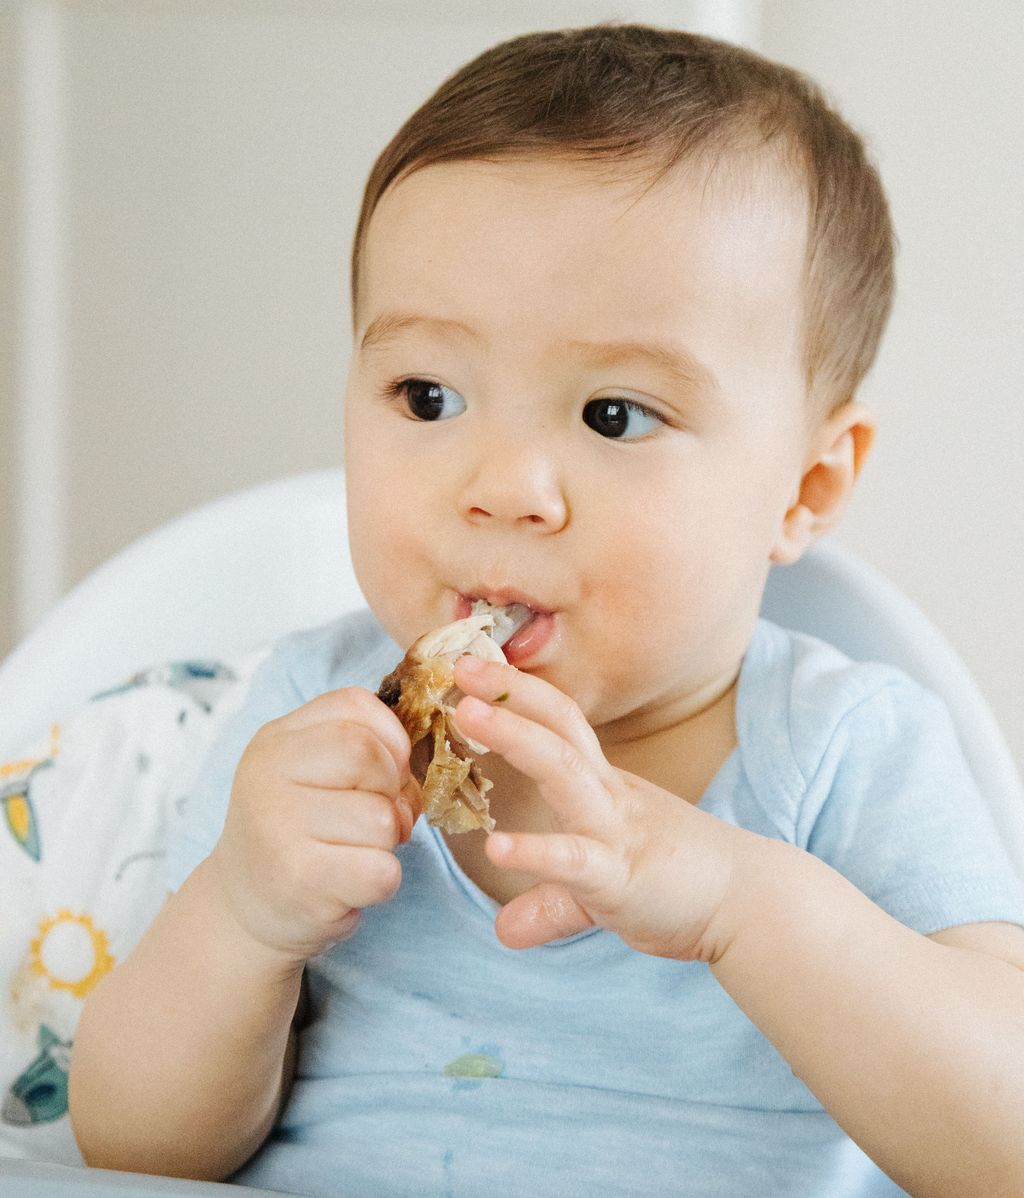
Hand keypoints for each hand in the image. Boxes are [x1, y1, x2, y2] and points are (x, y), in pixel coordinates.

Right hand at [210, 688, 421, 962]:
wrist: (244, 907)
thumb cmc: (297, 831)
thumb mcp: (312, 772)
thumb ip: (362, 750)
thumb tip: (410, 775)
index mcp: (276, 738)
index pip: (355, 705)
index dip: (390, 740)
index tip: (384, 774)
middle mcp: (267, 775)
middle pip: (369, 756)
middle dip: (391, 792)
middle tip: (374, 821)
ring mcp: (278, 827)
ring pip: (382, 819)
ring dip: (386, 843)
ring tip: (352, 854)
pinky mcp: (299, 880)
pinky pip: (381, 871)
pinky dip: (381, 882)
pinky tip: (348, 885)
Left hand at [453, 656, 751, 960]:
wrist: (749, 904)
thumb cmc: (679, 881)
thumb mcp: (602, 883)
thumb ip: (551, 899)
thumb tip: (506, 928)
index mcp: (602, 786)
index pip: (559, 721)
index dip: (518, 692)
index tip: (473, 667)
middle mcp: (606, 796)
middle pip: (558, 726)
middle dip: (510, 692)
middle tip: (460, 665)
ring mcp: (614, 831)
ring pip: (562, 769)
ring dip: (513, 736)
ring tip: (466, 715)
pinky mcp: (620, 877)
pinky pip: (574, 859)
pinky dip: (535, 851)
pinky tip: (497, 847)